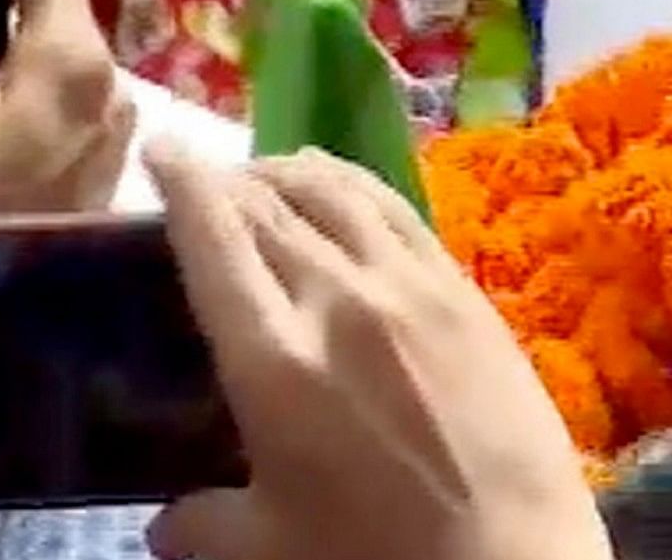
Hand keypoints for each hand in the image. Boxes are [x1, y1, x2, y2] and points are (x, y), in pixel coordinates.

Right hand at [144, 147, 607, 559]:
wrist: (511, 558)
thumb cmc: (375, 556)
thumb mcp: (266, 547)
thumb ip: (203, 522)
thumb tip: (166, 520)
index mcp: (273, 358)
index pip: (213, 237)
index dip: (181, 181)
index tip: (159, 152)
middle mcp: (339, 297)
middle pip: (270, 204)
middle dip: (228, 180)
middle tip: (205, 180)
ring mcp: (410, 284)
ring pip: (337, 190)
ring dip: (290, 171)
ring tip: (269, 173)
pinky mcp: (465, 290)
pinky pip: (399, 210)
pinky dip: (356, 187)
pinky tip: (346, 194)